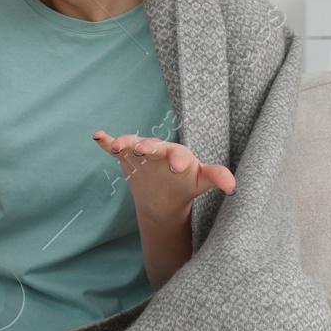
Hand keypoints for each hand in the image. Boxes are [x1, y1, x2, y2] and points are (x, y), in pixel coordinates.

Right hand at [92, 129, 234, 221]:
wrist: (163, 194)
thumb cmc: (185, 184)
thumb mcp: (200, 181)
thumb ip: (215, 177)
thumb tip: (233, 185)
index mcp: (179, 155)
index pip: (179, 155)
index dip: (179, 160)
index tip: (178, 168)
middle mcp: (159, 149)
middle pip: (153, 146)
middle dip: (148, 147)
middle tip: (143, 150)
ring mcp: (141, 151)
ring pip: (132, 144)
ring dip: (125, 143)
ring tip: (118, 146)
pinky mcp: (126, 156)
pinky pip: (116, 147)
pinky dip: (107, 141)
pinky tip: (97, 136)